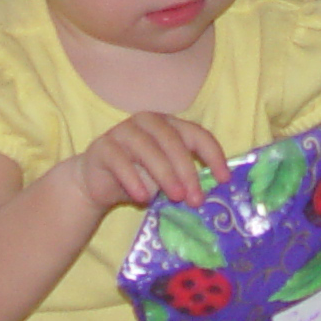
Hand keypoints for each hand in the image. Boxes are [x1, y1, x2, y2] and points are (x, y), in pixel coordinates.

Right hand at [72, 112, 230, 211]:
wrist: (97, 183)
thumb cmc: (138, 176)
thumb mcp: (166, 176)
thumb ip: (184, 176)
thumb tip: (206, 192)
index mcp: (169, 124)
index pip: (196, 134)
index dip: (213, 155)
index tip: (223, 179)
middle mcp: (147, 121)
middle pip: (173, 142)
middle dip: (188, 171)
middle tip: (195, 199)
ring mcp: (123, 131)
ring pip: (148, 149)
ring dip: (165, 175)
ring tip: (176, 198)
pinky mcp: (103, 147)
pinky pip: (120, 161)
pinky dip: (134, 180)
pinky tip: (143, 197)